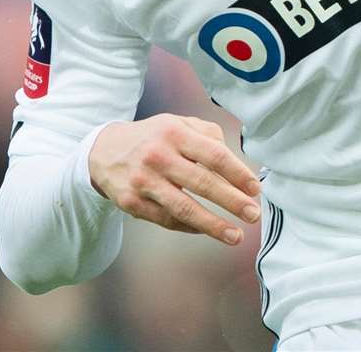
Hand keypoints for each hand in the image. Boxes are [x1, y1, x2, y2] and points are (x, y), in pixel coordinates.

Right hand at [89, 114, 260, 244]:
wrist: (105, 150)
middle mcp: (158, 156)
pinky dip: (189, 227)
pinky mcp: (131, 202)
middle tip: (253, 214)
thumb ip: (210, 136)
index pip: (214, 155)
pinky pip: (166, 219)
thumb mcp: (180, 124)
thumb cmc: (154, 137)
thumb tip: (238, 164)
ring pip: (184, 208)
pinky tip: (206, 230)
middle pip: (202, 183)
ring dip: (213, 225)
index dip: (238, 174)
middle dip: (232, 201)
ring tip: (236, 235)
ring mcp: (143, 181)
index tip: (255, 189)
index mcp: (175, 133)